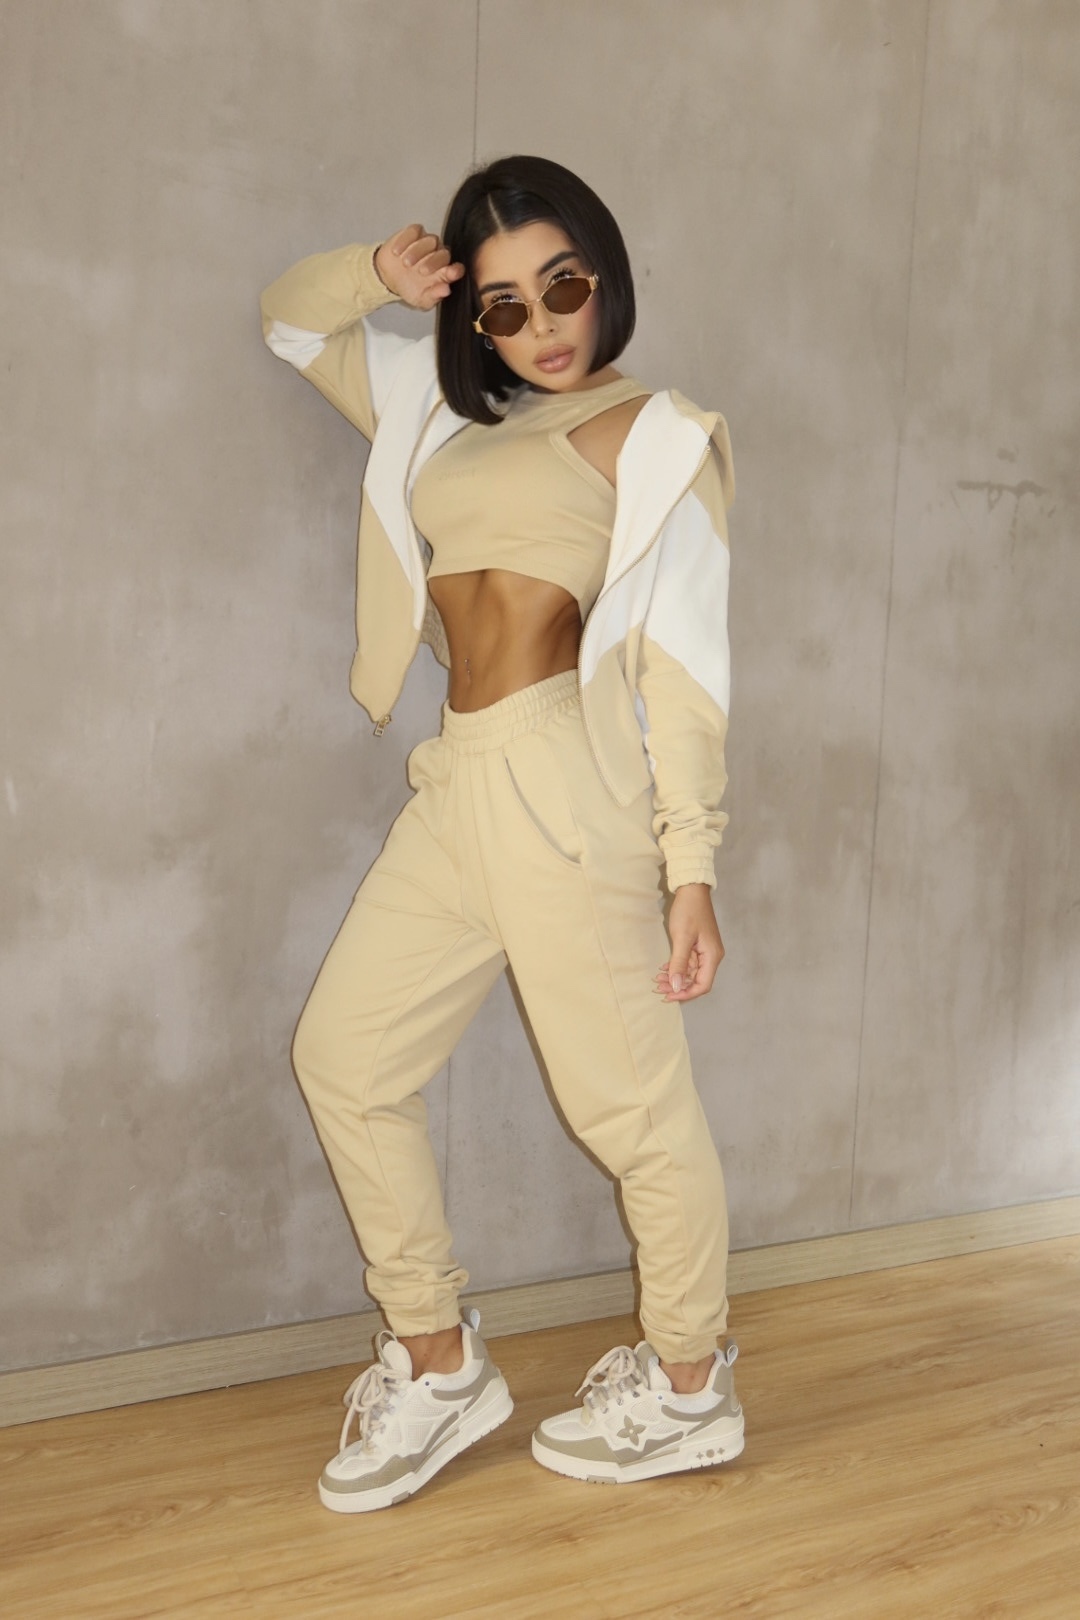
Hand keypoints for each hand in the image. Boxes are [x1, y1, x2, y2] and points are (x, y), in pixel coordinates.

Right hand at [375, 224, 464, 310]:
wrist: (390, 277)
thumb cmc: (410, 288)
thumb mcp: (421, 299)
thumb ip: (434, 296)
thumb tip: (446, 290)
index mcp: (445, 272)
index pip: (456, 269)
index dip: (455, 271)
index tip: (451, 274)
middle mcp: (439, 255)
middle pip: (443, 253)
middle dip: (433, 262)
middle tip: (421, 271)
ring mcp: (428, 242)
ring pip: (430, 240)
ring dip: (418, 251)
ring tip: (406, 263)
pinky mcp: (414, 232)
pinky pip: (414, 231)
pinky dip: (405, 240)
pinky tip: (397, 252)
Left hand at [655, 883, 724, 1002]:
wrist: (691, 890)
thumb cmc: (689, 911)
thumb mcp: (682, 938)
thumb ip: (679, 964)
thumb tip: (677, 987)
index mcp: (712, 956)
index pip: (703, 985)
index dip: (686, 993)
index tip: (668, 995)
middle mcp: (712, 956)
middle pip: (697, 981)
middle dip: (678, 986)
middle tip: (658, 987)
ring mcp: (705, 951)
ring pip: (691, 973)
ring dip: (675, 978)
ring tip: (657, 979)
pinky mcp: (698, 946)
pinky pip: (689, 963)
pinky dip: (676, 967)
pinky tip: (663, 968)